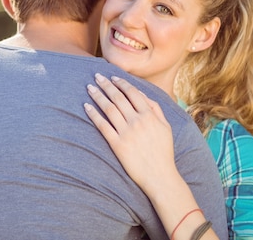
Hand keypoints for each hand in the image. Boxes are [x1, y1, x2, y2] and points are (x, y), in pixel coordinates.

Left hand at [84, 74, 177, 196]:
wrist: (159, 175)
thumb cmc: (163, 151)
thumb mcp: (165, 127)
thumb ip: (155, 109)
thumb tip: (142, 95)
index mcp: (149, 115)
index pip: (132, 93)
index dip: (121, 83)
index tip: (112, 77)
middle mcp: (137, 121)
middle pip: (118, 98)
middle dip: (106, 85)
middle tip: (97, 76)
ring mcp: (126, 133)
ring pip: (109, 109)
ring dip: (98, 96)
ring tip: (90, 87)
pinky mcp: (117, 145)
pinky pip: (103, 126)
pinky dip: (93, 114)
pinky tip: (86, 106)